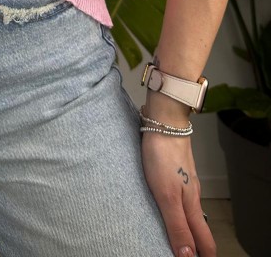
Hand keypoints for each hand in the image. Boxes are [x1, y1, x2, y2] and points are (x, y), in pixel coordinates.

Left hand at [141, 131, 215, 256]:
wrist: (164, 122)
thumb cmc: (163, 156)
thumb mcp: (166, 196)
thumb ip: (177, 226)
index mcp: (191, 205)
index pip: (204, 241)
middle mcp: (192, 195)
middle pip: (199, 229)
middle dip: (196, 247)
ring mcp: (185, 182)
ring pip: (190, 213)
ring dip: (187, 229)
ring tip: (177, 241)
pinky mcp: (176, 171)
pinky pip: (181, 198)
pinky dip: (178, 212)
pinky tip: (168, 210)